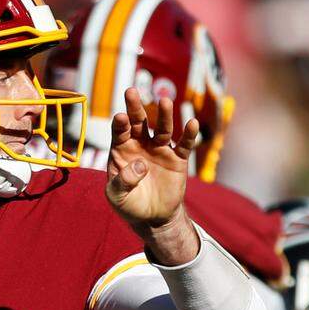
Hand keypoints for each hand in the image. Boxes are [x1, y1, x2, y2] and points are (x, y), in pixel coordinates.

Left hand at [106, 88, 200, 264]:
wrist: (152, 218)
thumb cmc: (129, 204)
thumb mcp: (117, 197)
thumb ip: (122, 181)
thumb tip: (139, 164)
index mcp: (121, 150)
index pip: (120, 131)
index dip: (120, 123)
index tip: (121, 117)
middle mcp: (140, 144)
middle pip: (139, 121)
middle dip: (135, 107)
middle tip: (131, 91)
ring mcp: (159, 149)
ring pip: (162, 128)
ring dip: (163, 115)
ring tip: (164, 102)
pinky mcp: (177, 158)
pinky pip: (184, 144)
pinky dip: (188, 134)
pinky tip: (191, 124)